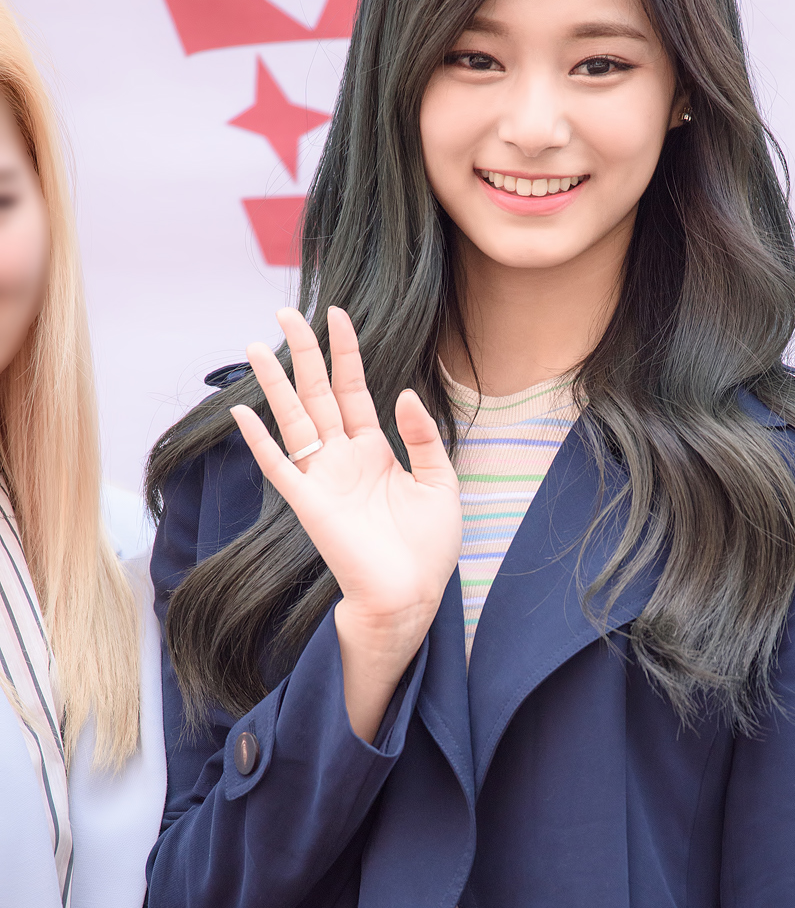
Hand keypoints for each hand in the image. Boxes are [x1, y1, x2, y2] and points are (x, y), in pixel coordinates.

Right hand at [232, 306, 461, 739]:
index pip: (354, 389)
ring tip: (255, 346)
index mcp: (375, 451)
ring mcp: (323, 479)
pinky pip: (279, 466)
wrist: (411, 596)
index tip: (336, 315)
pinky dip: (259, 441)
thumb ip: (422, 437)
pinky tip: (242, 413)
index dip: (345, 352)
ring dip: (274, 384)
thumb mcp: (440, 483)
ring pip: (294, 419)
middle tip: (284, 312)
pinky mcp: (309, 504)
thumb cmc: (428, 549)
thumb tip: (403, 393)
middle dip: (301, 353)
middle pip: (317, 394)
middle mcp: (343, 459)